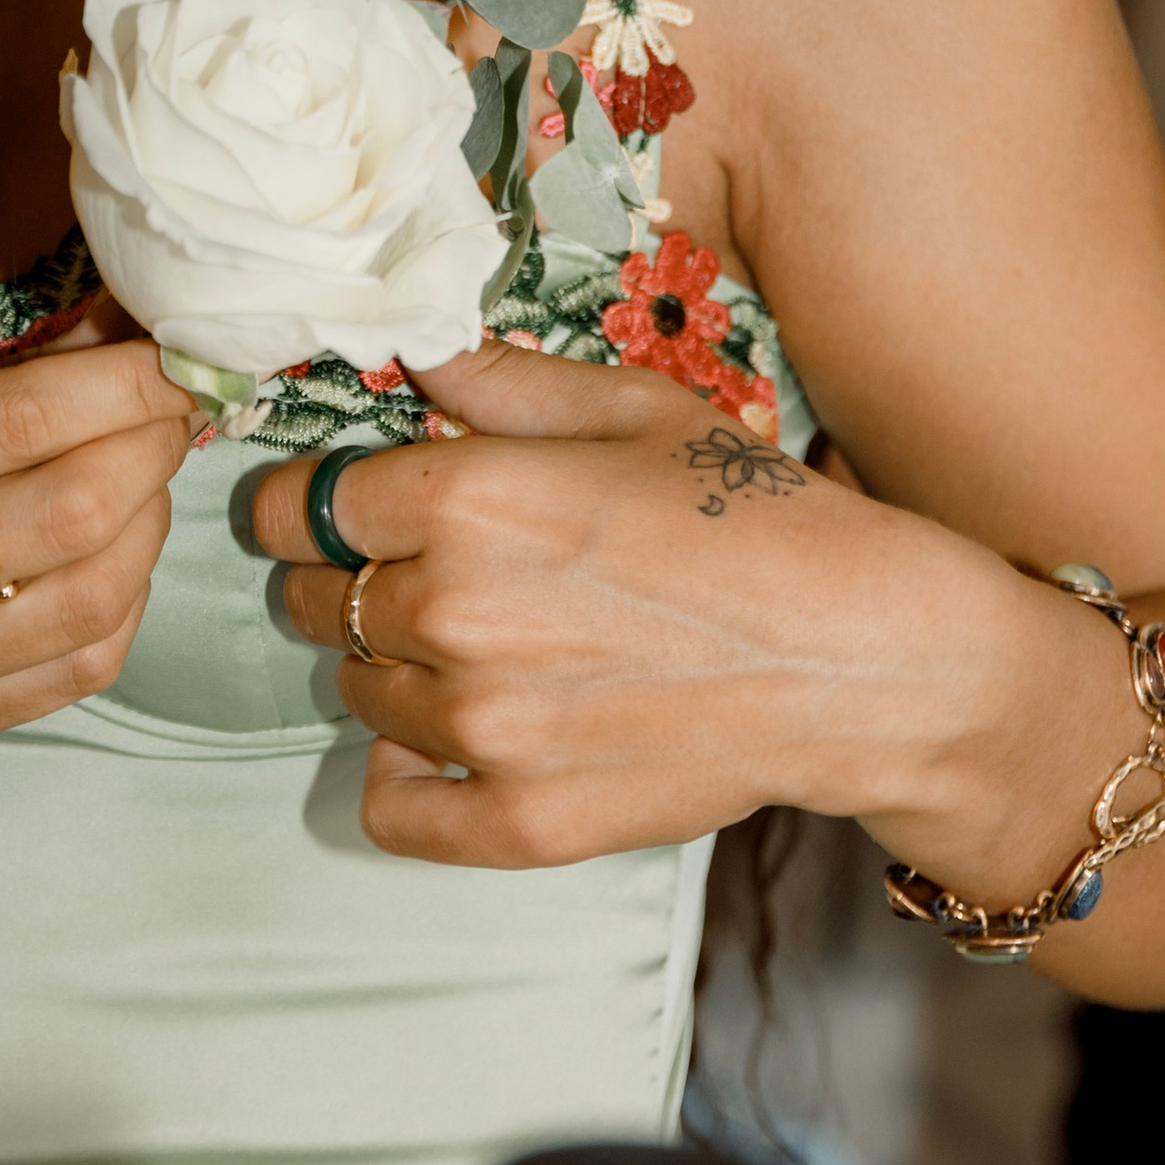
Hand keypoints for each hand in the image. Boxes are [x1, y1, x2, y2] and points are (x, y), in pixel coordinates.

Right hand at [0, 335, 195, 819]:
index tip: (172, 346)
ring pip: (96, 594)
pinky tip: (120, 552)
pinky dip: (127, 597)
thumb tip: (105, 337)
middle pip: (77, 507)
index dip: (124, 377)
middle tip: (178, 399)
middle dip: (156, 439)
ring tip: (150, 470)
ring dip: (153, 517)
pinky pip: (79, 667)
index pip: (20, 416)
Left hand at [249, 337, 1007, 869]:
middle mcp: (452, 613)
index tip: (334, 505)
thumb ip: (502, 379)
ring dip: (390, 666)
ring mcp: (482, 728)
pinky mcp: (519, 819)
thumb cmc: (756, 517)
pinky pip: (389, 809)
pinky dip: (397, 778)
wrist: (861, 660)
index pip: (303, 505)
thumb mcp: (635, 409)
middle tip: (416, 572)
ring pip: (356, 694)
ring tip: (471, 644)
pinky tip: (440, 742)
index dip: (306, 500)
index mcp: (468, 499)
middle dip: (347, 577)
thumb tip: (410, 345)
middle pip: (315, 599)